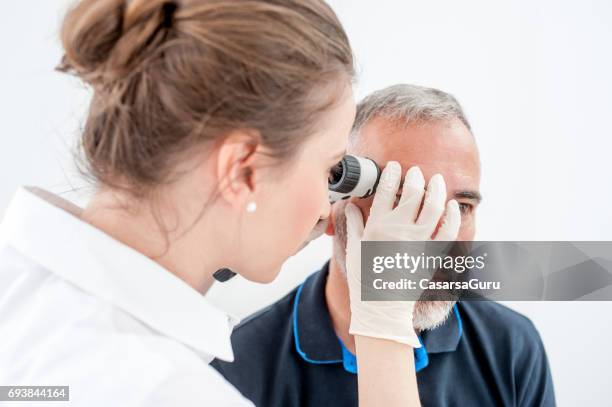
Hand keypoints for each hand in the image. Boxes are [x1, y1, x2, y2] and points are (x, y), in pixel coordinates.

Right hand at [345, 161, 460, 346]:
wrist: (381, 307)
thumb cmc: (363, 278)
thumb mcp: (353, 248)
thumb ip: (353, 224)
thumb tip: (351, 205)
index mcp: (377, 226)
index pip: (386, 191)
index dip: (391, 175)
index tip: (395, 166)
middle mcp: (398, 229)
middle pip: (412, 193)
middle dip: (415, 177)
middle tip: (416, 171)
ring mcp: (418, 241)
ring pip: (434, 206)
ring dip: (437, 189)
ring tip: (436, 180)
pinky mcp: (432, 253)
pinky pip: (448, 230)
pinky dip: (453, 215)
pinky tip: (452, 205)